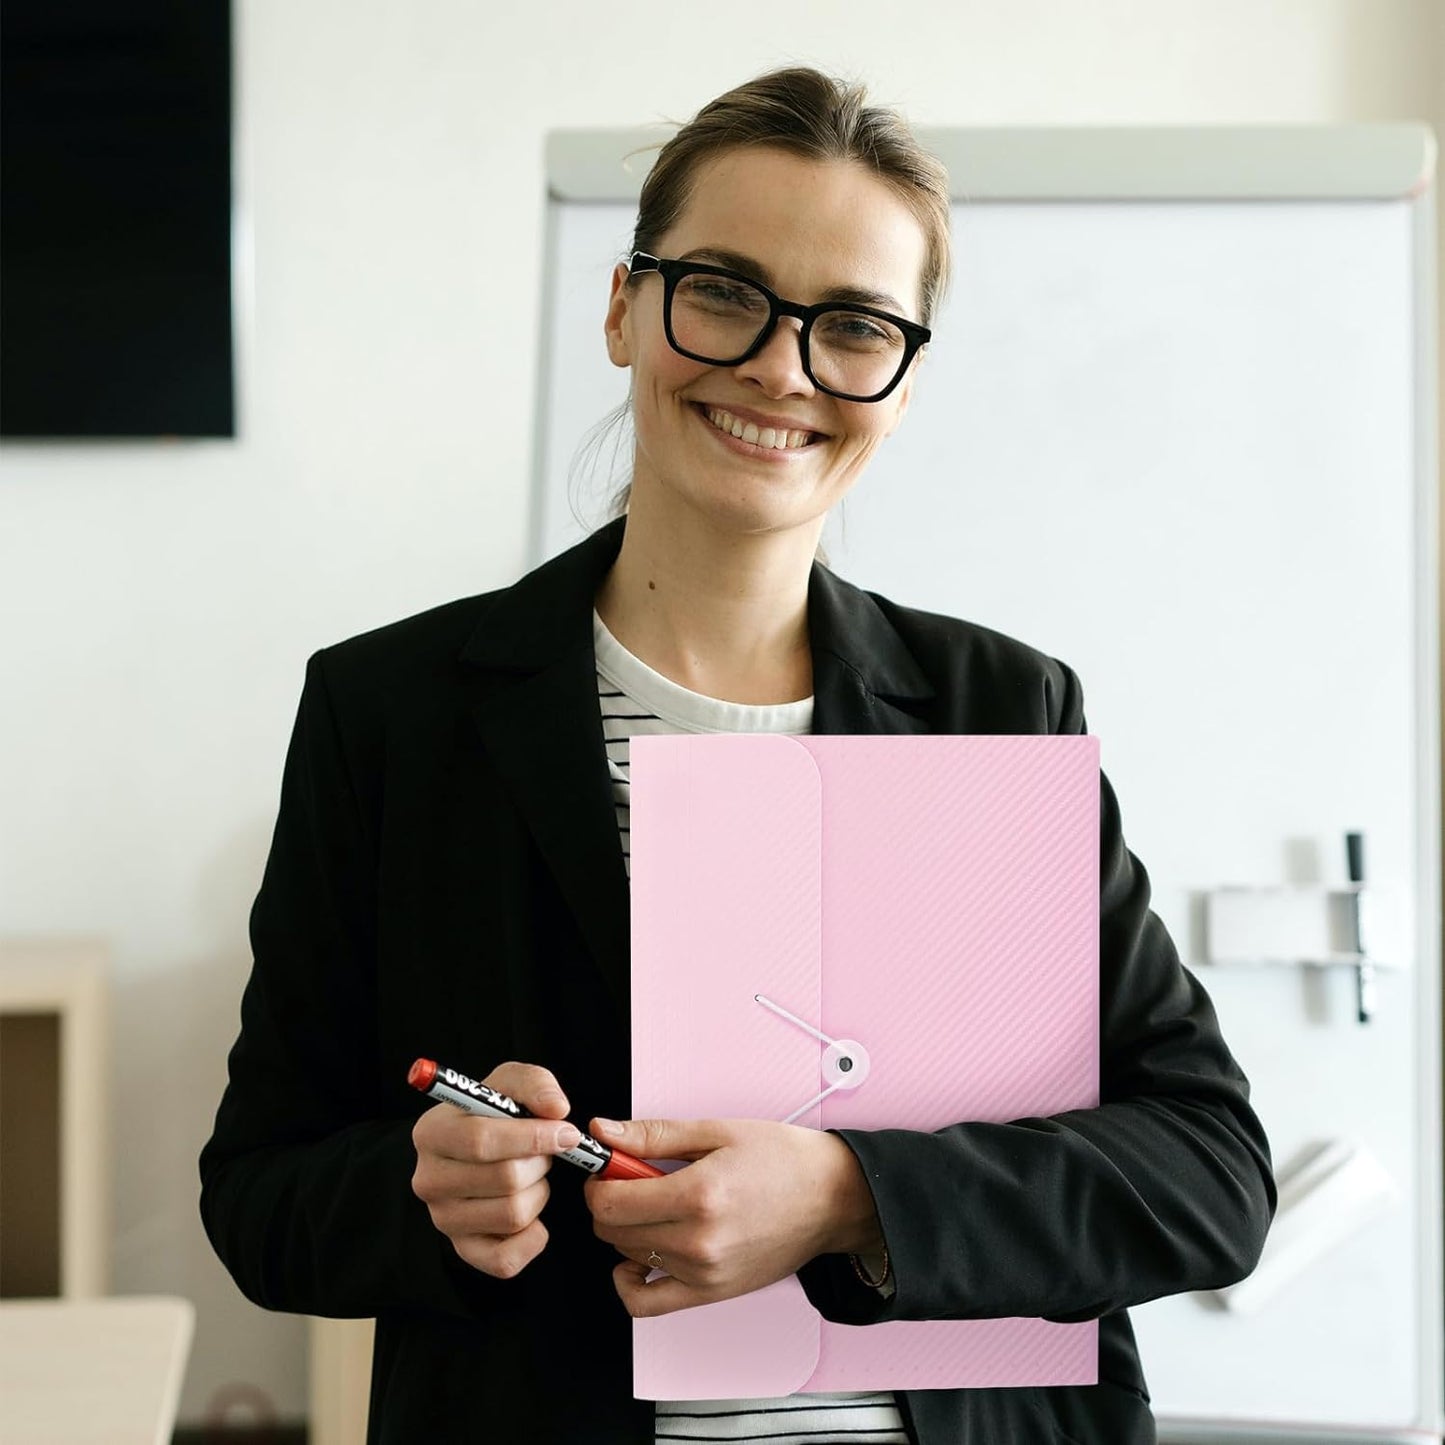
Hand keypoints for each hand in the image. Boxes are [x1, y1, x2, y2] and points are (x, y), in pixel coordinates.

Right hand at [411, 1061, 580, 1278]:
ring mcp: (443, 1219)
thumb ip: (535, 1084)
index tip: (566, 1132)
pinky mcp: (463, 1250)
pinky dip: (533, 1237)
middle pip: (505, 1179)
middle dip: (541, 1162)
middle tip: (545, 1152)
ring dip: (540, 1193)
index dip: (533, 1137)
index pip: (481, 1141)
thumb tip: (556, 1109)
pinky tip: (534, 1213)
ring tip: (533, 1176)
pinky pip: (506, 1260)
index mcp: (432, 1133)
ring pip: (513, 1215)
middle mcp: (428, 1180)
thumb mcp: (510, 1083)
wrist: (481, 1149)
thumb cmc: (496, 1113)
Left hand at [583, 1116, 882, 1317]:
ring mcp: (704, 1274)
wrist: (833, 1198)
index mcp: (698, 1195)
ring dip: (627, 1230)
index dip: (598, 1179)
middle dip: (610, 1200)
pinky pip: (647, 1304)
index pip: (610, 1201)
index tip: (608, 1166)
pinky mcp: (711, 1293)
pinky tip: (641, 1255)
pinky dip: (631, 1281)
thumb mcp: (717, 1131)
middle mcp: (698, 1241)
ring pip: (627, 1256)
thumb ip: (653, 1135)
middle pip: (612, 1230)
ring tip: (657, 1204)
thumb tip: (604, 1133)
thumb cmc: (784, 1160)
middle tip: (632, 1178)